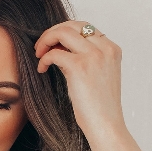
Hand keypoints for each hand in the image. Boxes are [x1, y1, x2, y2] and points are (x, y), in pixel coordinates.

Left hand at [35, 20, 124, 139]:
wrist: (106, 126)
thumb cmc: (100, 108)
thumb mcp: (98, 76)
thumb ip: (86, 59)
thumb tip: (61, 49)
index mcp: (112, 49)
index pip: (86, 27)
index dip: (65, 33)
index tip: (54, 45)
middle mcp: (105, 48)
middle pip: (73, 25)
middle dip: (53, 32)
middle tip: (41, 47)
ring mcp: (94, 55)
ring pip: (63, 32)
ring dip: (46, 40)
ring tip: (39, 54)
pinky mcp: (80, 66)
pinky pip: (55, 52)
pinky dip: (44, 59)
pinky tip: (42, 69)